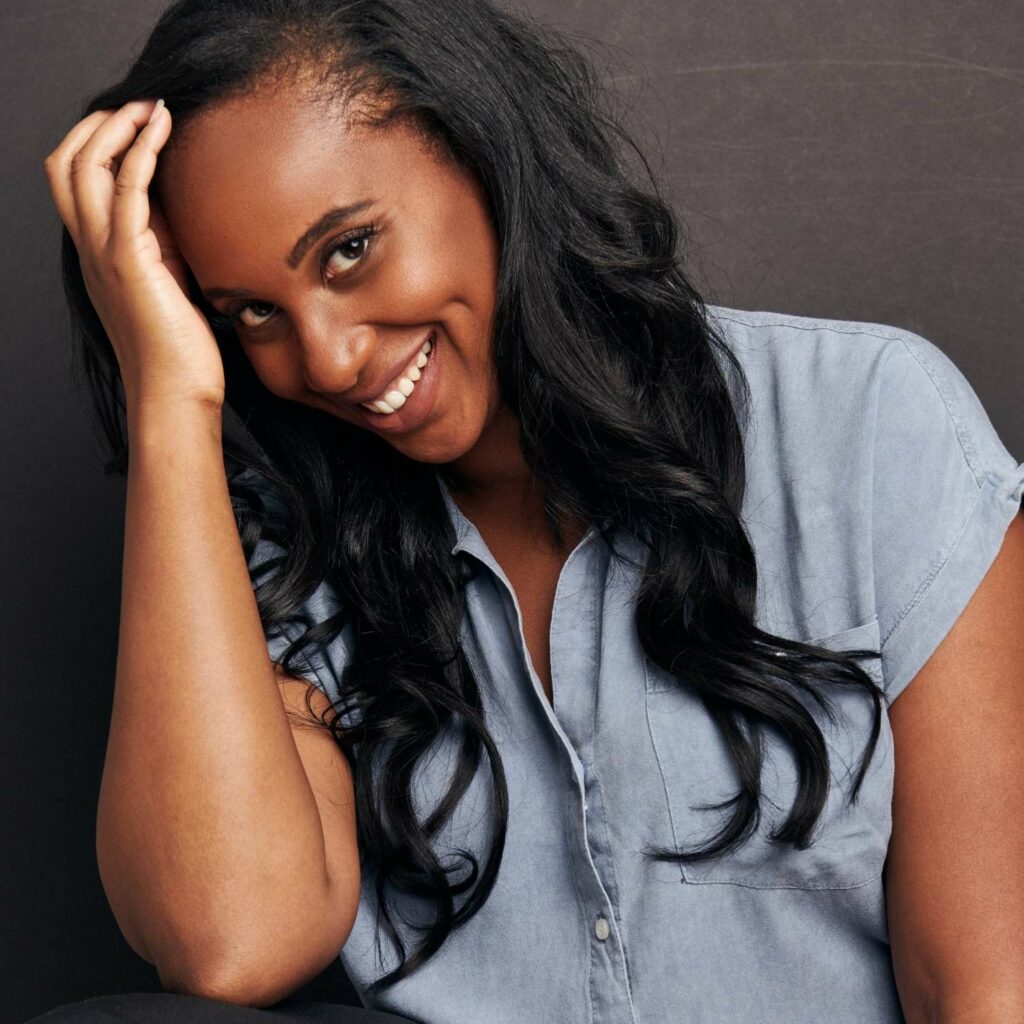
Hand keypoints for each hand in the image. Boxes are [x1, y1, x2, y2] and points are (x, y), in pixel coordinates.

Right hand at [44, 98, 225, 411]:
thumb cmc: (180, 349)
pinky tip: (163, 131)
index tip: (137, 121)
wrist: (176, 396)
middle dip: (99, 124)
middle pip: (65, 163)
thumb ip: (163, 242)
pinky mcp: (129, 263)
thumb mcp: (169, 282)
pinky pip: (125, 191)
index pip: (73, 181)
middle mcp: (90, 250)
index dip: (97, 142)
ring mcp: (104, 255)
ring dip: (118, 127)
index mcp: (96, 254)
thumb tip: (177, 202)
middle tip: (140, 105)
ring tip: (152, 107)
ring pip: (84, 167)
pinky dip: (141, 152)